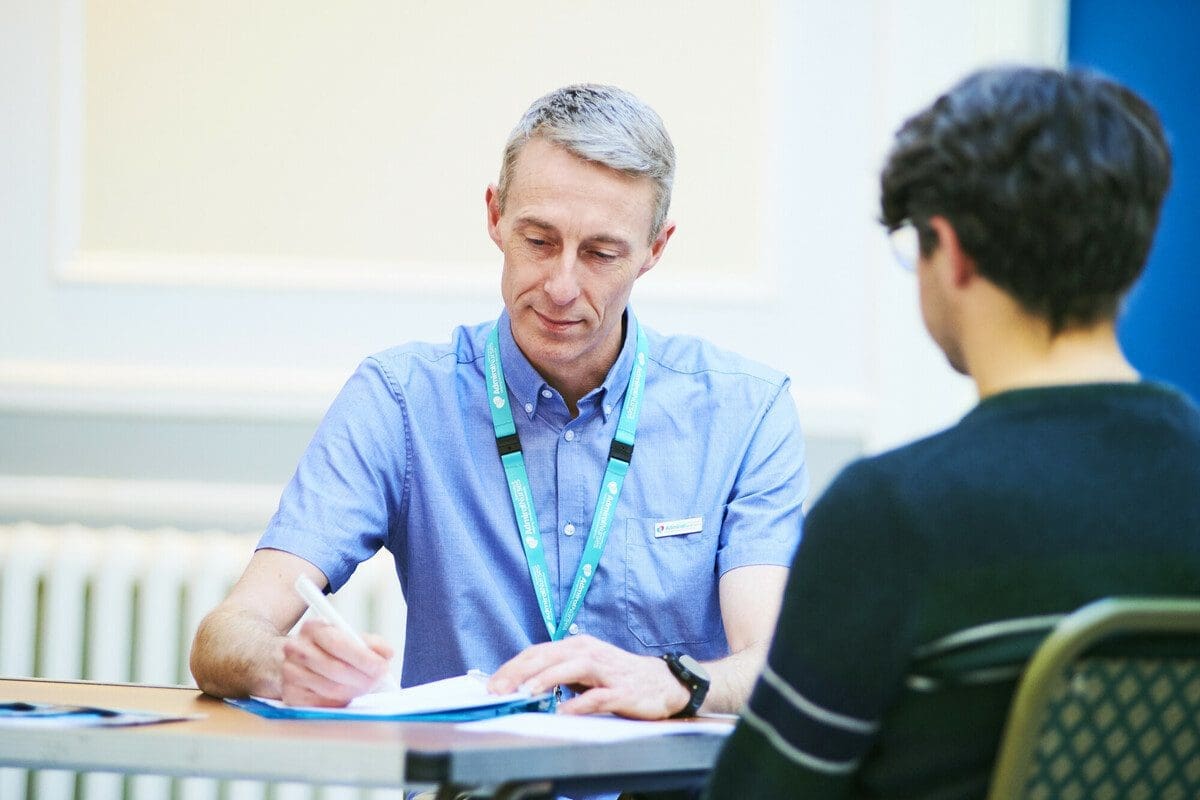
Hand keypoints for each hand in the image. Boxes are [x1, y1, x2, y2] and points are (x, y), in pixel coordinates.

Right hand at [279, 620, 393, 706]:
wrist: (298, 660)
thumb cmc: (331, 649)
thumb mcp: (350, 638)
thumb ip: (372, 644)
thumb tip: (388, 653)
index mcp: (314, 628)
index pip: (339, 644)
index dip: (364, 658)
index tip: (382, 667)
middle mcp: (296, 648)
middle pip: (335, 669)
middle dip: (363, 678)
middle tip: (377, 681)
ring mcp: (289, 672)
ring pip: (330, 689)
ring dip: (354, 691)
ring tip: (364, 686)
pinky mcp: (290, 694)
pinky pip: (321, 704)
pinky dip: (340, 702)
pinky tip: (347, 694)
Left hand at [487, 635, 690, 719]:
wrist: (662, 682)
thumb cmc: (618, 676)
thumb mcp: (585, 669)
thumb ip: (559, 673)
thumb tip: (522, 684)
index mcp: (578, 646)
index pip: (538, 652)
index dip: (514, 666)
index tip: (492, 684)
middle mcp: (590, 653)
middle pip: (550, 657)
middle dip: (521, 672)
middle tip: (499, 689)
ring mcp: (606, 671)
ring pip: (572, 669)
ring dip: (547, 680)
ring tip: (526, 693)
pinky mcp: (622, 690)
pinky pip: (598, 696)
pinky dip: (580, 703)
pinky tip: (564, 711)